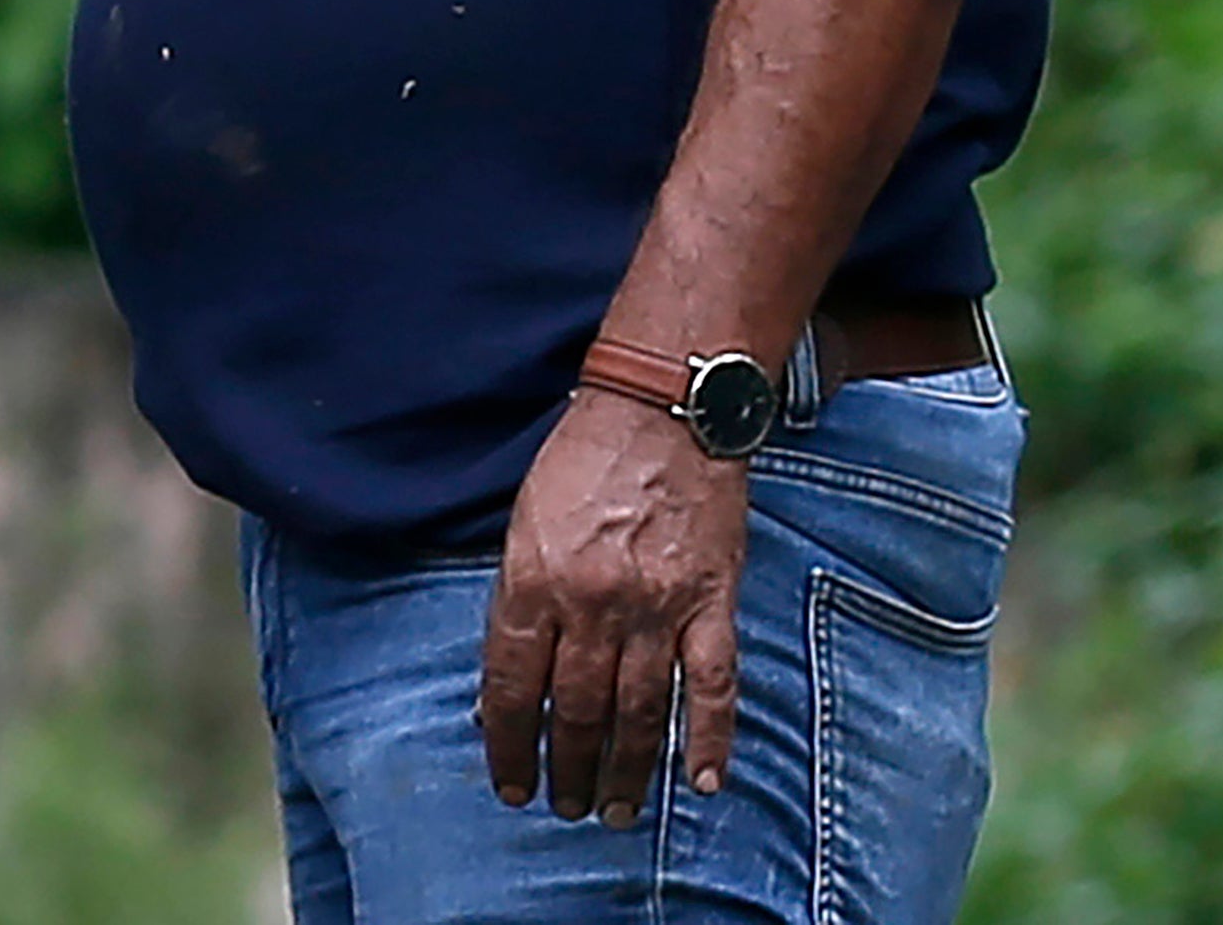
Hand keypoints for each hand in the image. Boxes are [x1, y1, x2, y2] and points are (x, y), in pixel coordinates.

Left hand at [476, 382, 749, 822]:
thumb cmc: (581, 462)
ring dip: (626, 770)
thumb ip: (520, 599)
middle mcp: (593, 603)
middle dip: (568, 769)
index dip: (508, 743)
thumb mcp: (524, 523)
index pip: (512, 684)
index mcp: (534, 579)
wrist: (660, 410)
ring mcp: (657, 606)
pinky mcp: (713, 602)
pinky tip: (702, 783)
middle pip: (577, 709)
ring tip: (615, 811)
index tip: (510, 784)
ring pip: (639, 711)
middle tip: (567, 808)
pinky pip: (714, 686)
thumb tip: (512, 677)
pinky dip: (710, 740)